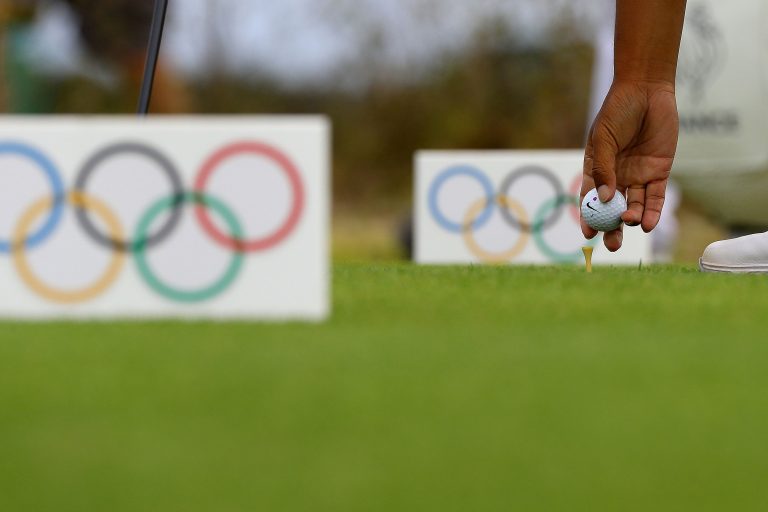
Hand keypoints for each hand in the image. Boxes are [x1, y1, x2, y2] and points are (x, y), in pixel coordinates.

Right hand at [581, 79, 678, 251]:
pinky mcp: (659, 172)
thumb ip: (603, 168)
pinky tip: (646, 223)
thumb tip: (602, 199)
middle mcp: (616, 177)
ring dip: (632, 219)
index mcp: (596, 169)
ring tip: (631, 224)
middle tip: (612, 244)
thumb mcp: (604, 139)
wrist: (646, 90)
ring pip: (634, 205)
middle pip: (613, 209)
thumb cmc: (617, 111)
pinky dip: (651, 212)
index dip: (588, 218)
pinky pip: (655, 197)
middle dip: (612, 228)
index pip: (590, 199)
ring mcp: (638, 176)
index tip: (588, 234)